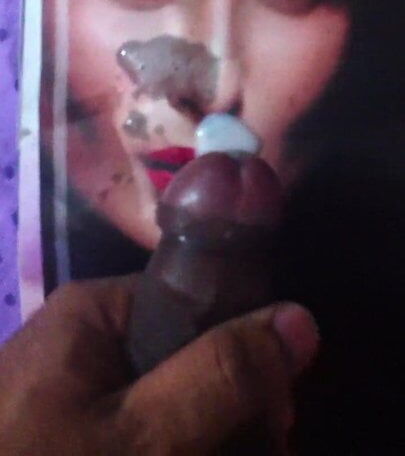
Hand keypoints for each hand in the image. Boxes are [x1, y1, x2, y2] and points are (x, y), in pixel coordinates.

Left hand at [0, 276, 317, 454]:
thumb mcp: (142, 439)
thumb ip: (220, 376)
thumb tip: (299, 318)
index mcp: (97, 312)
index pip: (200, 307)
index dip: (245, 361)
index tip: (274, 425)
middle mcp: (83, 337)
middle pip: (186, 358)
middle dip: (227, 414)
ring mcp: (70, 389)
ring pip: (164, 404)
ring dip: (200, 441)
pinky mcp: (62, 430)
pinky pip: (131, 431)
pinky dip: (162, 449)